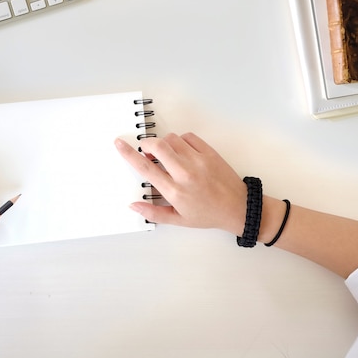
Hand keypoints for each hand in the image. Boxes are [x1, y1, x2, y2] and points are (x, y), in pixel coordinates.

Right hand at [115, 132, 246, 234]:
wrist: (238, 208)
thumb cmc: (208, 214)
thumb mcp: (178, 220)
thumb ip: (153, 212)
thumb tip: (133, 205)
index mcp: (174, 191)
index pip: (146, 168)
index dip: (129, 154)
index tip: (120, 144)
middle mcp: (185, 173)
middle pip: (157, 147)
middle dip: (146, 144)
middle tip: (146, 150)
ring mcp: (198, 161)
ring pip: (172, 139)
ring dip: (164, 143)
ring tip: (166, 155)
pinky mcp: (209, 153)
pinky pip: (188, 137)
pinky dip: (180, 141)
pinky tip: (182, 152)